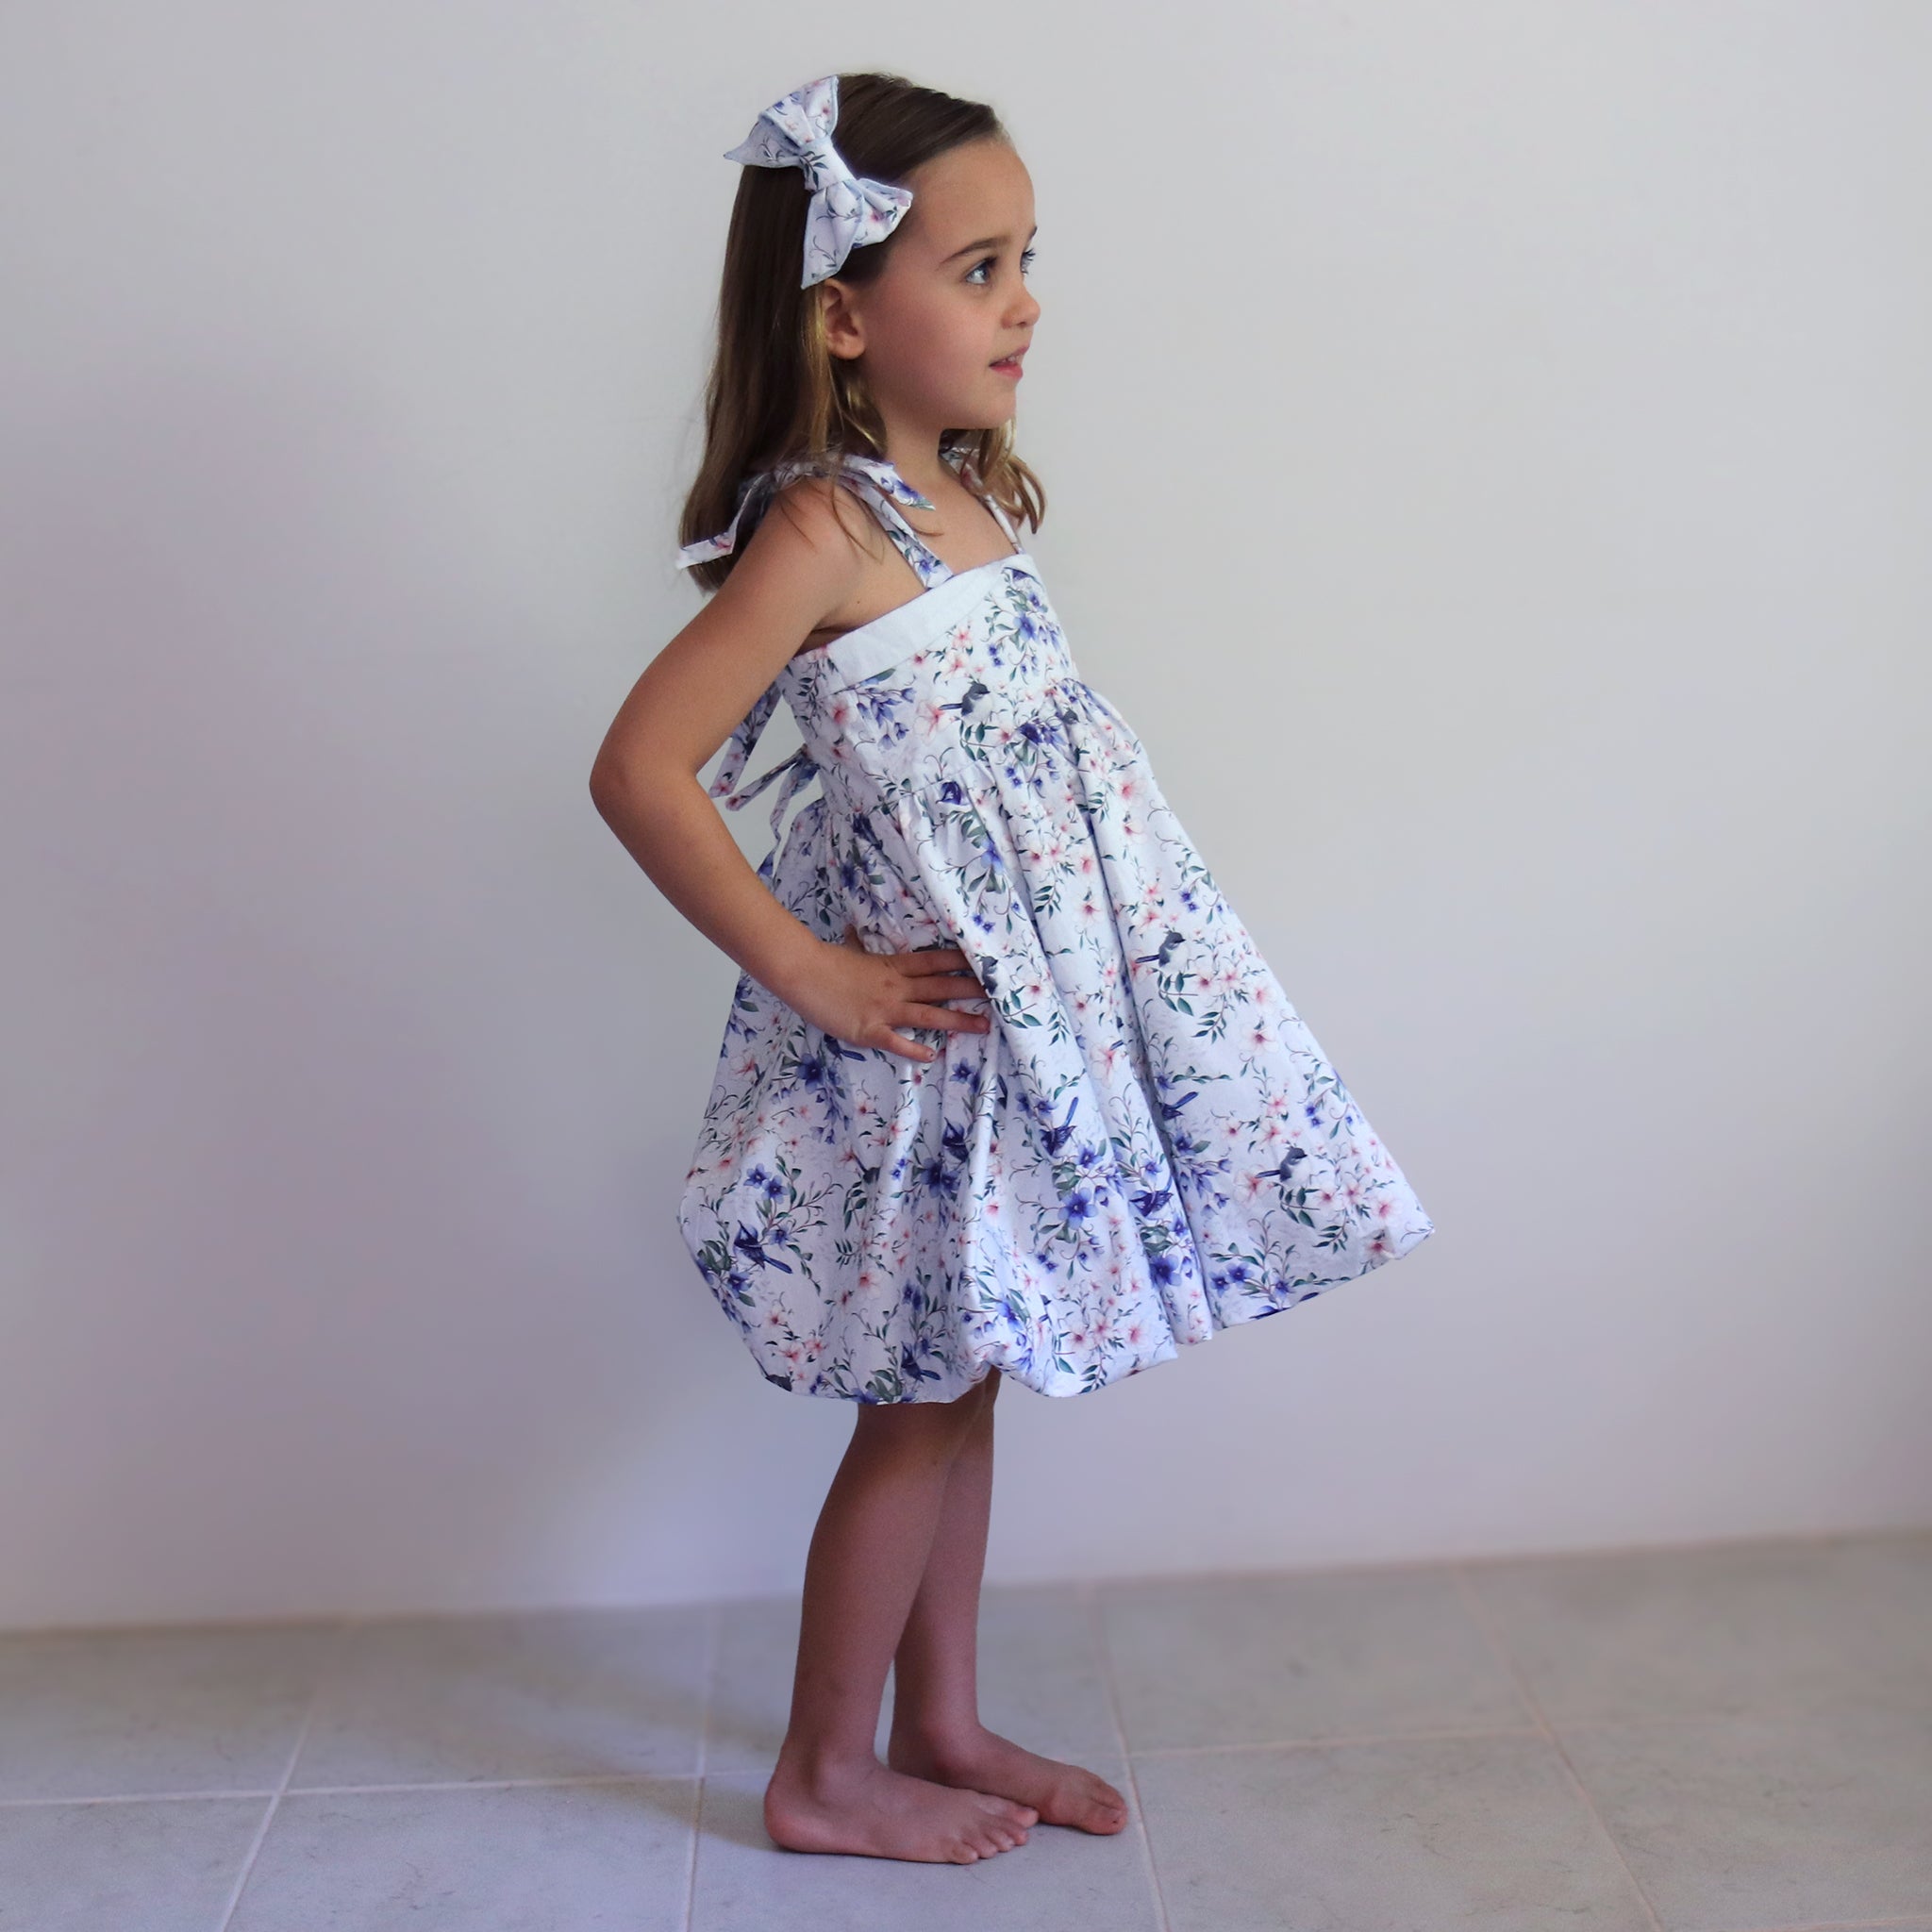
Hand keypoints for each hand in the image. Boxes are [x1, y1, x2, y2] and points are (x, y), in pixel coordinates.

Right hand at [784, 923, 993, 1062]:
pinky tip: (931, 1057)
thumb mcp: (848, 951)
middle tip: (1001, 992)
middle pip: (941, 987)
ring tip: (984, 1026)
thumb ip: (857, 944)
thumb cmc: (824, 961)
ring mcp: (884, 1009)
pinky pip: (896, 1042)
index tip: (986, 961)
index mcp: (892, 966)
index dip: (961, 962)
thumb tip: (853, 929)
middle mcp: (895, 987)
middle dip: (972, 990)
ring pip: (929, 1015)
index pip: (935, 961)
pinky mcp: (868, 1030)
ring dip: (958, 1021)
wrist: (801, 972)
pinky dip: (913, 1049)